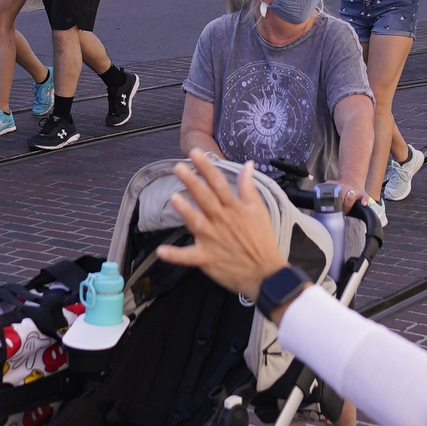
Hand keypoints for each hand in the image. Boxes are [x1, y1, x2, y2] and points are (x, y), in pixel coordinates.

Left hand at [157, 155, 295, 302]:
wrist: (265, 272)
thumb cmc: (262, 240)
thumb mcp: (259, 210)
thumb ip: (249, 187)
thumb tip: (247, 164)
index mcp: (234, 208)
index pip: (219, 183)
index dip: (207, 168)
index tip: (196, 153)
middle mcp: (222, 221)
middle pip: (205, 199)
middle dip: (192, 183)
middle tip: (179, 168)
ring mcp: (213, 240)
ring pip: (197, 223)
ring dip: (185, 212)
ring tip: (173, 199)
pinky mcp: (206, 258)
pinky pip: (188, 257)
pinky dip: (175, 255)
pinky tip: (161, 251)